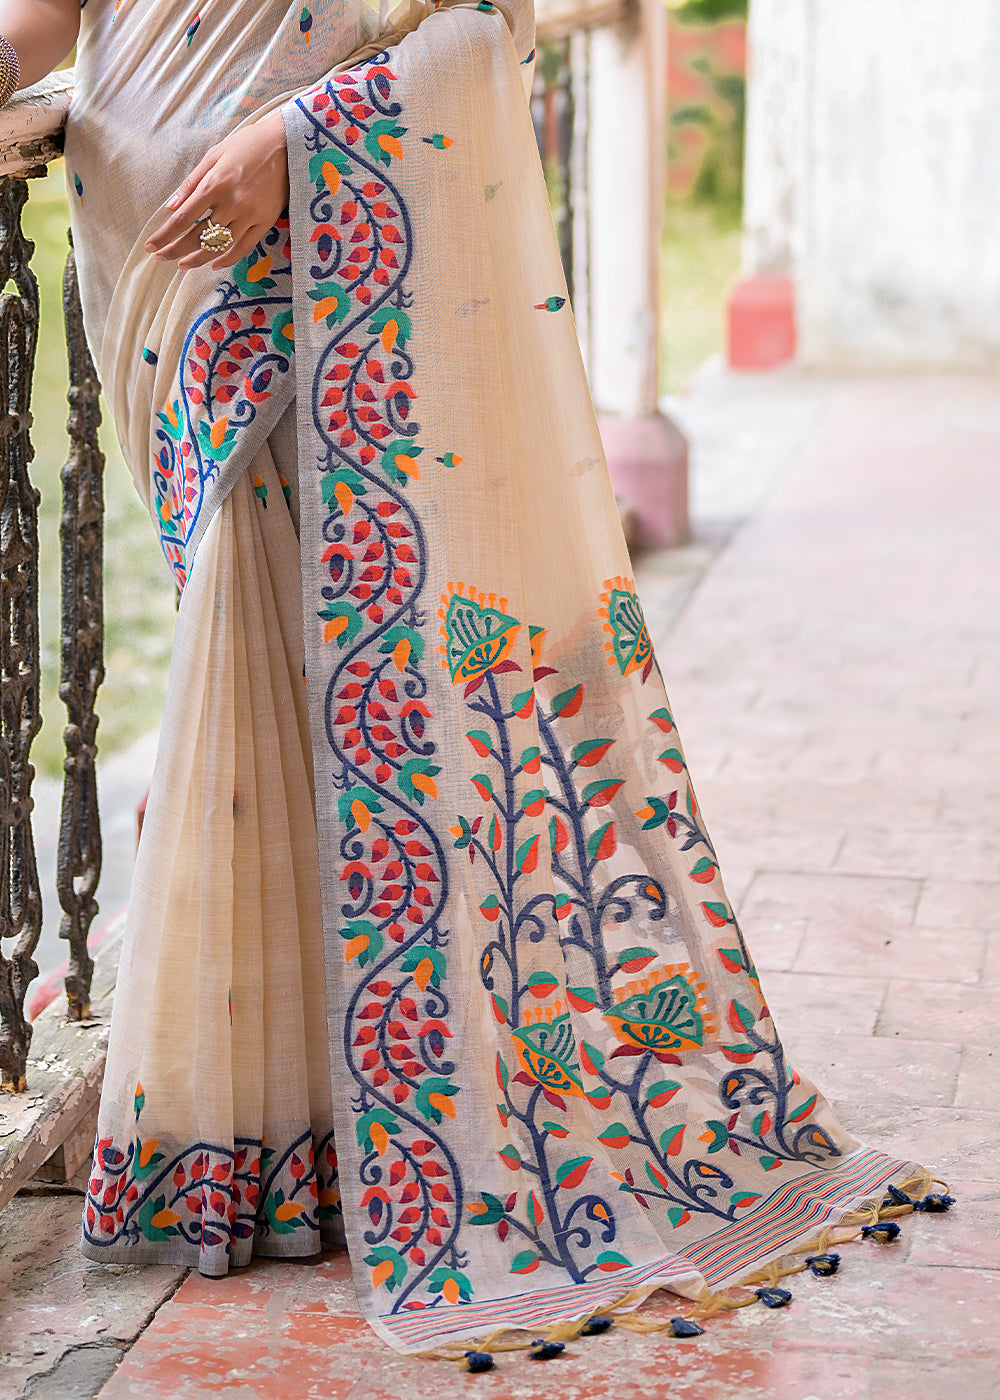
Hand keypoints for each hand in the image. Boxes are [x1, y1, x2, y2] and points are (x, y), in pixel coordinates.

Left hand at [144, 109, 288, 271]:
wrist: (286, 145)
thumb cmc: (247, 145)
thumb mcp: (214, 155)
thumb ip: (191, 182)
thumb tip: (171, 207)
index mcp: (215, 184)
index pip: (183, 218)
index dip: (165, 236)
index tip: (151, 245)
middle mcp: (231, 203)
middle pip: (197, 236)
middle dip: (175, 250)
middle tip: (161, 258)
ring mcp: (250, 215)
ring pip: (219, 246)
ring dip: (198, 258)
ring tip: (183, 265)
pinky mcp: (265, 222)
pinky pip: (243, 247)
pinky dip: (227, 259)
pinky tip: (214, 264)